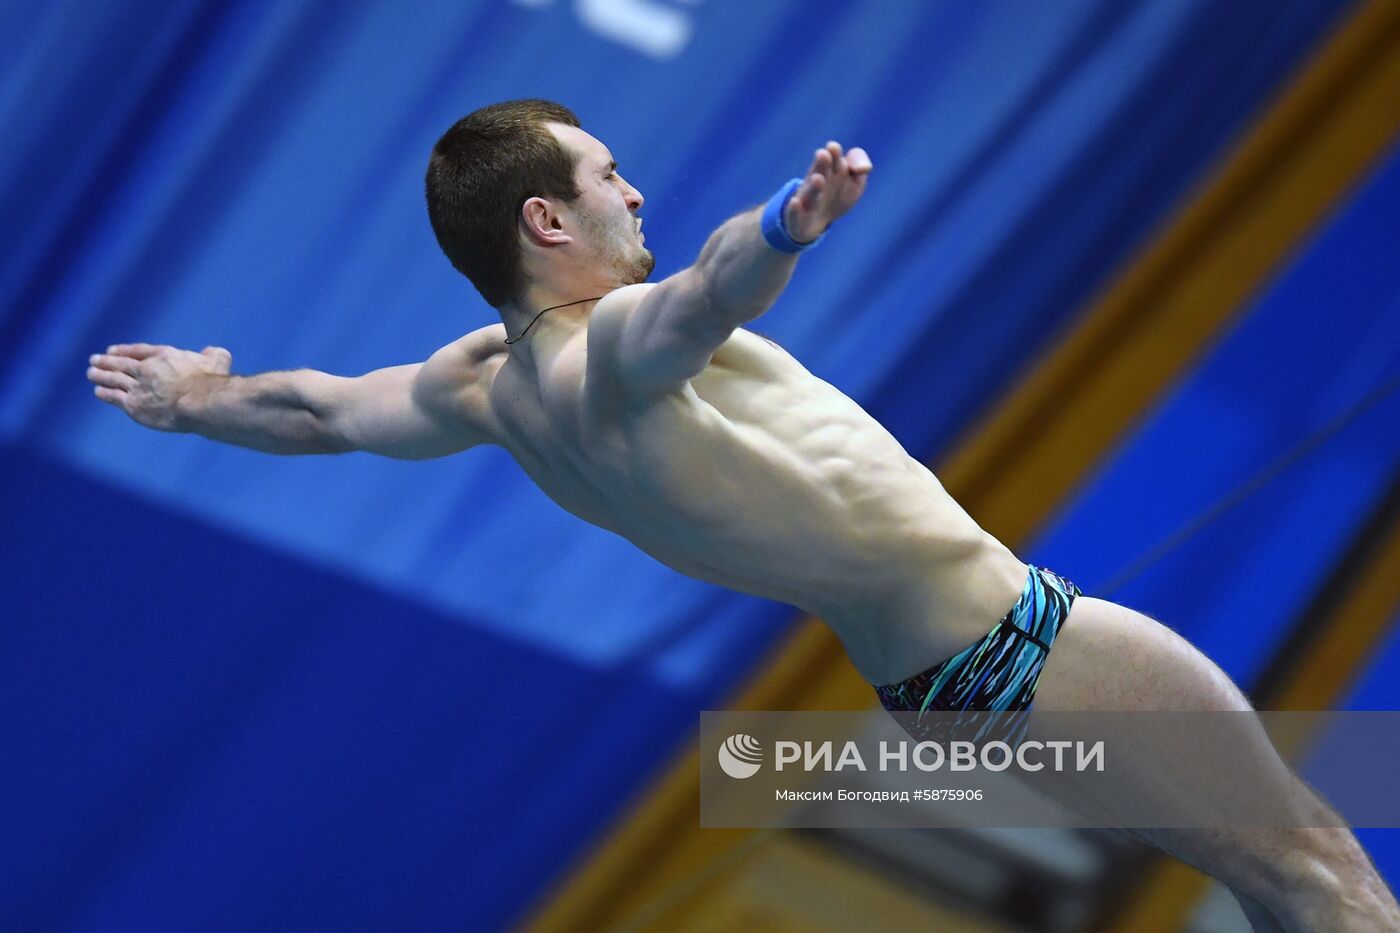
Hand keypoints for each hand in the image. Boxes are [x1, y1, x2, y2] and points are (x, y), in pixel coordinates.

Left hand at [87, 343, 232, 430]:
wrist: (200, 402)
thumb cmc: (212, 381)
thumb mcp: (218, 360)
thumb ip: (213, 354)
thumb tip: (212, 352)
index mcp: (164, 355)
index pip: (138, 350)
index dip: (124, 350)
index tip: (112, 350)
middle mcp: (147, 369)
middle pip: (120, 363)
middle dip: (106, 361)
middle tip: (94, 359)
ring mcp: (138, 387)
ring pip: (113, 379)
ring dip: (100, 375)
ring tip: (91, 373)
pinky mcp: (135, 405)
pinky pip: (114, 397)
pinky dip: (105, 393)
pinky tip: (98, 391)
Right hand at [783, 141, 872, 242]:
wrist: (815, 224)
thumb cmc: (837, 198)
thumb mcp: (855, 183)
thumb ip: (860, 167)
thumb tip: (864, 168)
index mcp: (830, 171)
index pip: (833, 159)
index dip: (834, 154)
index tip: (833, 147)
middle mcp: (816, 183)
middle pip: (819, 171)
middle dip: (822, 163)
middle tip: (823, 154)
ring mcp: (807, 201)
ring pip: (810, 192)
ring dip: (814, 186)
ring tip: (818, 179)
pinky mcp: (797, 218)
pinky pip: (794, 213)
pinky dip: (794, 208)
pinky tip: (795, 202)